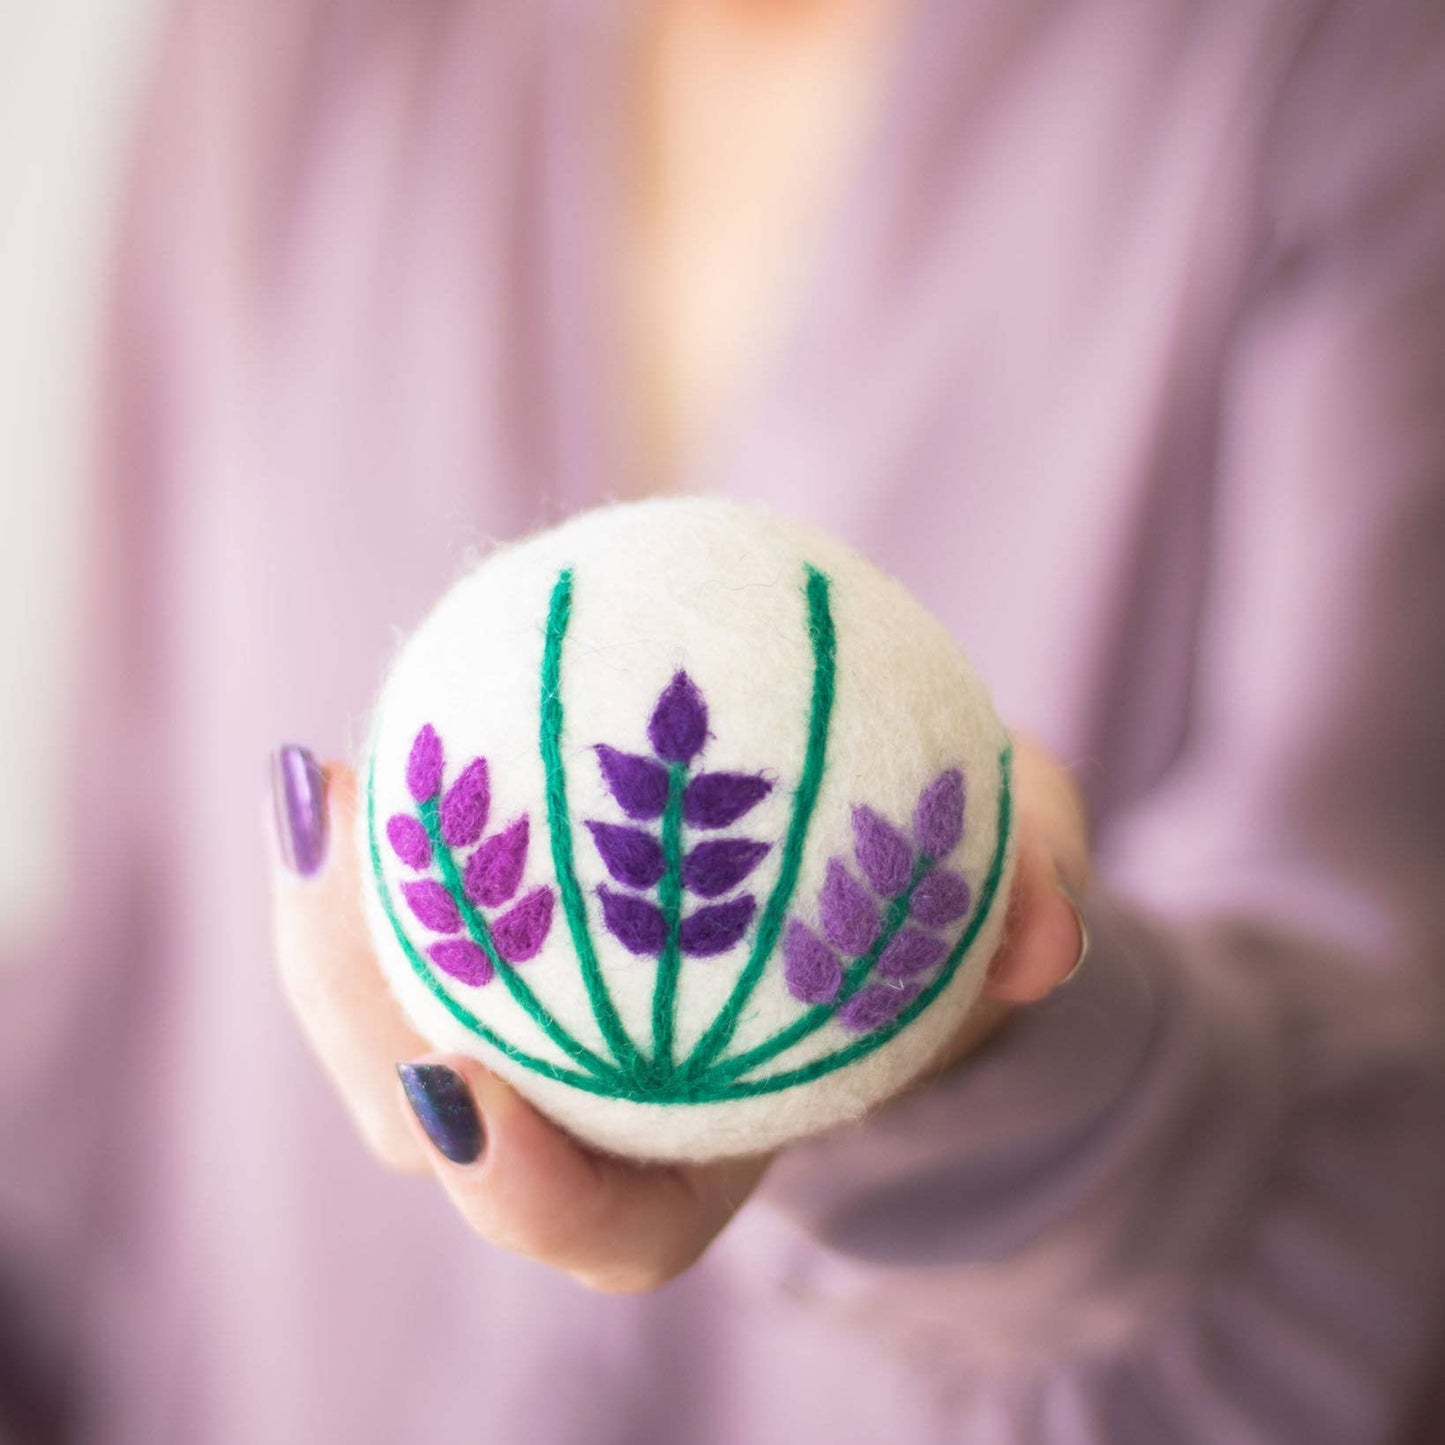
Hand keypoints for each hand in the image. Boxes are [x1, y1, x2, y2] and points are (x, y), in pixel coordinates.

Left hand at [268, 734, 1089, 1292]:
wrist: (871, 888)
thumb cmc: (936, 917)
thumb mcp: (1010, 897)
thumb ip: (1034, 908)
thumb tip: (1043, 929)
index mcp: (705, 1153)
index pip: (605, 1221)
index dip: (527, 1185)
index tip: (463, 1088)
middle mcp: (600, 1108)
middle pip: (450, 1126)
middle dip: (367, 1028)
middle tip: (341, 876)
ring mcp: (540, 1024)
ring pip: (402, 1014)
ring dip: (336, 924)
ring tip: (320, 789)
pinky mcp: (504, 936)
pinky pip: (429, 903)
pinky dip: (392, 835)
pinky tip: (374, 735)